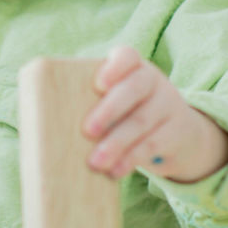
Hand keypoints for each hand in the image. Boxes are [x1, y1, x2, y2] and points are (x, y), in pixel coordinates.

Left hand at [81, 46, 227, 182]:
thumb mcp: (116, 101)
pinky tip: (115, 170)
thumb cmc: (128, 114)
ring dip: (116, 143)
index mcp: (132, 67)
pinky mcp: (178, 131)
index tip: (99, 85)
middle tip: (87, 131)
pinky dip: (131, 158)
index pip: (127, 56)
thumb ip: (89, 102)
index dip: (114, 68)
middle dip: (109, 110)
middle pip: (133, 89)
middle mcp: (153, 80)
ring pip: (141, 121)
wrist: (179, 135)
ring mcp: (169, 104)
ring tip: (95, 162)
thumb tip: (48, 120)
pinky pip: (153, 144)